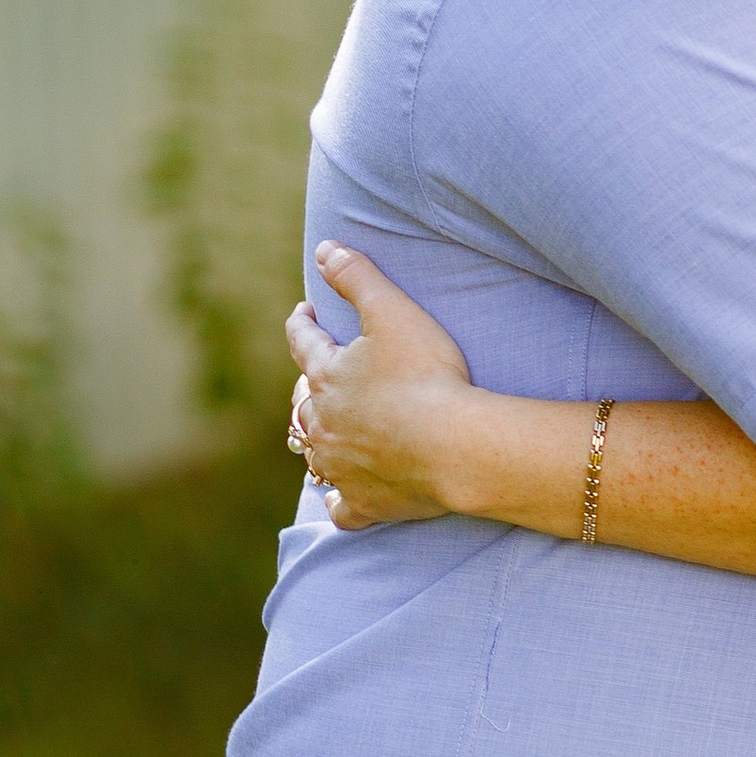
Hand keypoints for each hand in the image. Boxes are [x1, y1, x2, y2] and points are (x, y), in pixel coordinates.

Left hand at [285, 243, 477, 528]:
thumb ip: (357, 276)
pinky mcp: (366, 503)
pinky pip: (342, 507)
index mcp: (327, 377)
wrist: (453, 446)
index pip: (303, 343)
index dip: (303, 324)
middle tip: (312, 379)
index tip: (304, 312)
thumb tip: (324, 248)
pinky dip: (338, 501)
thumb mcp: (392, 311)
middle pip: (302, 404)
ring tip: (324, 433)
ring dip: (316, 441)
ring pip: (315, 454)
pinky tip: (338, 498)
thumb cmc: (426, 375)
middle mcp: (323, 425)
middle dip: (306, 388)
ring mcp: (341, 468)